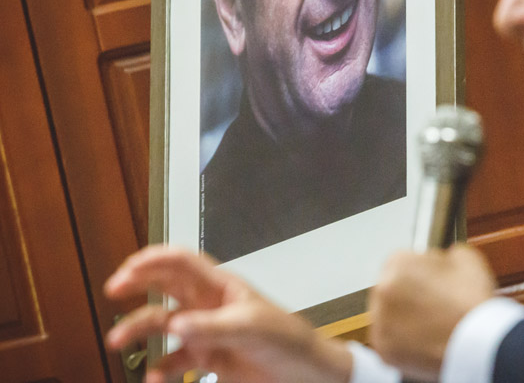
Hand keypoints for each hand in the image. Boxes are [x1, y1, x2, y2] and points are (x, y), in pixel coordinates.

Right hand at [104, 245, 351, 382]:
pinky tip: (154, 379)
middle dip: (137, 285)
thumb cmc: (285, 339)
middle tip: (112, 291)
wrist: (305, 373)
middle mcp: (208, 304)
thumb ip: (210, 328)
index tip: (127, 269)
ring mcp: (205, 331)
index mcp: (221, 287)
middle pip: (165, 286)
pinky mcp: (207, 359)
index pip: (183, 262)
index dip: (154, 259)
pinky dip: (160, 369)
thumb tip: (173, 326)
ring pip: (163, 324)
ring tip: (116, 342)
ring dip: (139, 330)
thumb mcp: (250, 329)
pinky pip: (174, 361)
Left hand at [369, 245, 496, 380]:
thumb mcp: (466, 258)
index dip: (418, 271)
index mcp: (399, 264)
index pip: (400, 261)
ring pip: (388, 315)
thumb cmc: (471, 302)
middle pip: (391, 288)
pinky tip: (425, 340)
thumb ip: (444, 254)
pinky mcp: (384, 350)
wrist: (477, 343)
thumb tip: (439, 262)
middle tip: (432, 304)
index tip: (428, 281)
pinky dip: (404, 342)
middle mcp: (383, 290)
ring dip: (403, 317)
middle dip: (407, 294)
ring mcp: (380, 322)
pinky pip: (390, 341)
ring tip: (431, 324)